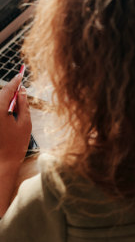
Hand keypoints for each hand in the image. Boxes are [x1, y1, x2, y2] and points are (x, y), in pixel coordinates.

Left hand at [0, 73, 31, 214]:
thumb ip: (23, 105)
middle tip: (19, 88)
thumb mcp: (25, 123)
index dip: (14, 82)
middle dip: (8, 92)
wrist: (1, 165)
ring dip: (4, 102)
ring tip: (14, 103)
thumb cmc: (15, 145)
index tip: (20, 75)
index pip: (6, 90)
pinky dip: (1, 110)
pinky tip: (7, 114)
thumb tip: (22, 91)